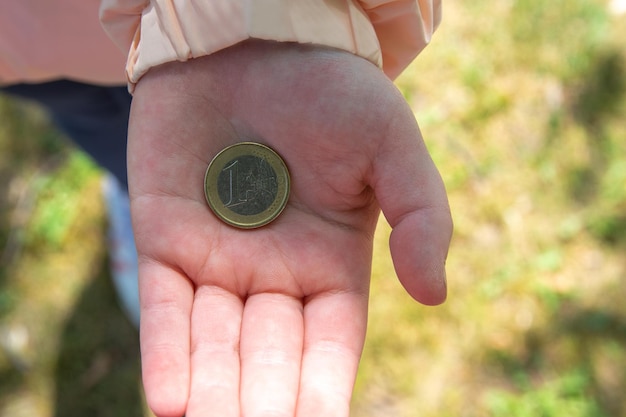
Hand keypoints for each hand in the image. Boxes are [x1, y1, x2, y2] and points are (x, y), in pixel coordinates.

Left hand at [128, 40, 451, 416]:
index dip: (321, 391)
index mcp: (330, 263)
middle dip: (260, 403)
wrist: (254, 37)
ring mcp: (216, 259)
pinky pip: (164, 306)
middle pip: (267, 356)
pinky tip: (169, 402)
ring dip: (211, 393)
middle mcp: (272, 272)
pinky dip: (165, 353)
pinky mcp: (165, 236)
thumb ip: (421, 216)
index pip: (328, 345)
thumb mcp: (391, 145)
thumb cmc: (330, 87)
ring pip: (213, 343)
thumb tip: (435, 295)